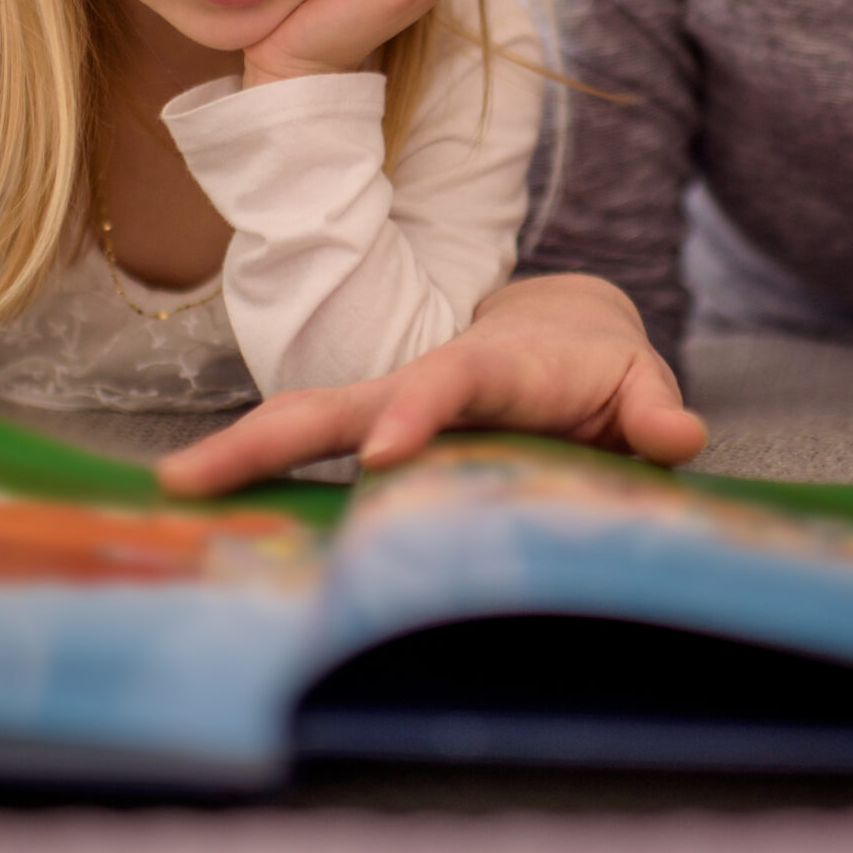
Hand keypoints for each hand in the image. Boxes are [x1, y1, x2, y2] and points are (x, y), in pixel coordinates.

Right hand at [156, 273, 707, 495]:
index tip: (381, 456)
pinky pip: (311, 457)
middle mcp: (425, 383)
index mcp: (495, 368)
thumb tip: (679, 437)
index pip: (450, 383)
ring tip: (174, 490)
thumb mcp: (637, 381)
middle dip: (271, 436)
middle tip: (193, 477)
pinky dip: (259, 480)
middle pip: (340, 401)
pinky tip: (209, 519)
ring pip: (307, 426)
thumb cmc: (602, 370)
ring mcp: (390, 409)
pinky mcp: (375, 435)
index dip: (417, 413)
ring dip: (242, 457)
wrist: (563, 334)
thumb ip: (652, 409)